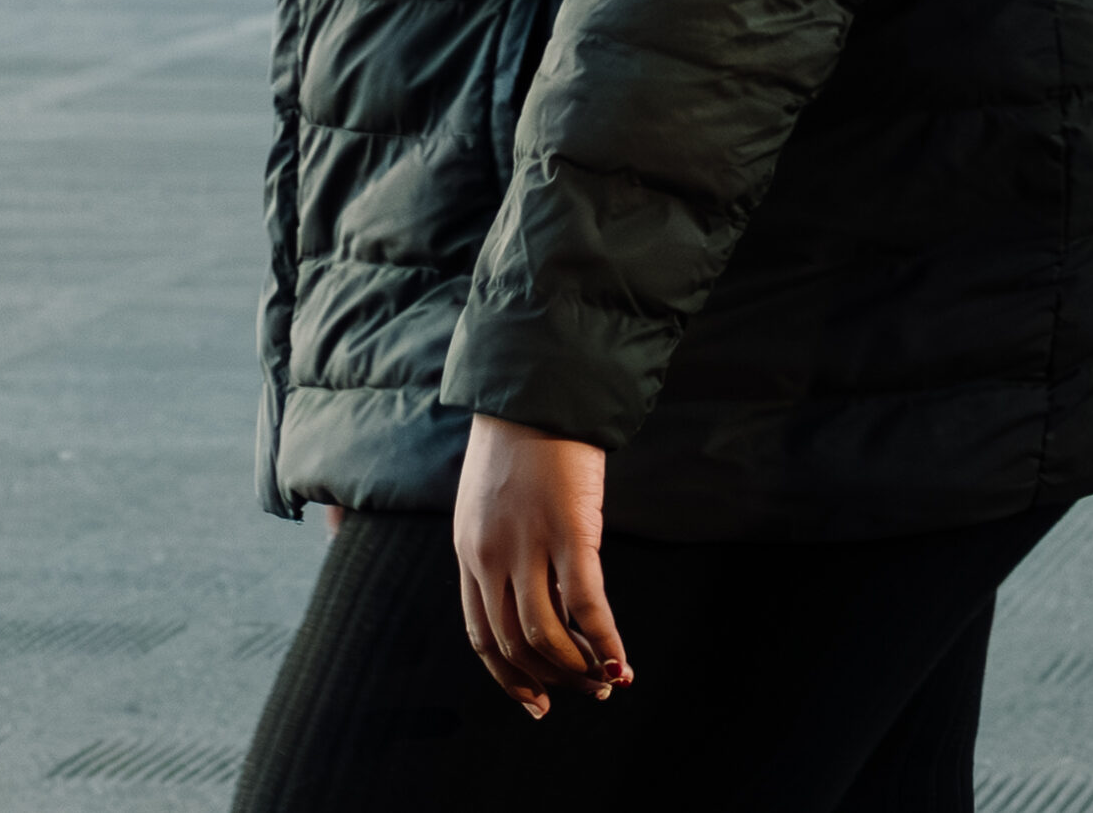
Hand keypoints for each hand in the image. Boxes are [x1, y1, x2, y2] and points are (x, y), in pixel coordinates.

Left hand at [453, 413, 632, 719]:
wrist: (537, 389)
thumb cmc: (520, 439)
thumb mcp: (489, 499)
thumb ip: (499, 546)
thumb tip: (532, 591)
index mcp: (468, 551)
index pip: (482, 637)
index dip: (509, 678)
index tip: (537, 702)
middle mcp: (491, 556)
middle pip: (515, 644)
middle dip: (552, 680)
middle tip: (585, 693)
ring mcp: (529, 546)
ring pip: (547, 637)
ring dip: (579, 670)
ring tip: (605, 682)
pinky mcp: (570, 532)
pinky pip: (587, 608)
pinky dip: (606, 644)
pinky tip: (624, 664)